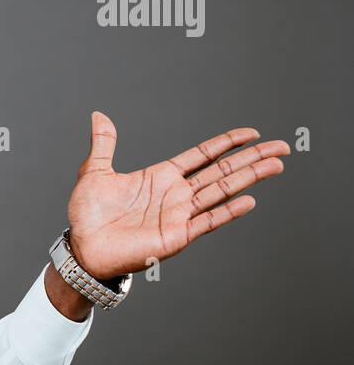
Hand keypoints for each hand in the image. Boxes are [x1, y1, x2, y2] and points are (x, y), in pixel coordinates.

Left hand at [64, 111, 288, 280]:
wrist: (83, 249)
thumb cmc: (89, 215)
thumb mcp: (95, 172)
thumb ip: (104, 144)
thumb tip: (99, 115)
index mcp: (161, 177)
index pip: (202, 155)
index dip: (226, 143)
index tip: (251, 132)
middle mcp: (176, 195)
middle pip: (222, 171)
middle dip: (252, 158)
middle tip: (282, 146)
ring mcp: (179, 215)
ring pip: (222, 191)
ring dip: (249, 178)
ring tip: (276, 165)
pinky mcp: (177, 236)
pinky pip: (207, 221)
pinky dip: (228, 211)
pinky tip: (249, 200)